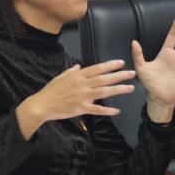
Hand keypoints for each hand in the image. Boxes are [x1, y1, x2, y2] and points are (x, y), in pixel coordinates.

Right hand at [16, 60, 135, 139]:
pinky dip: (107, 111)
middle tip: (132, 73)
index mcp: (78, 75)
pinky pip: (96, 110)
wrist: (42, 104)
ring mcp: (82, 96)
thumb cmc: (51, 90)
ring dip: (118, 90)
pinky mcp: (81, 108)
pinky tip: (117, 111)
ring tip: (130, 88)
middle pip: (104, 78)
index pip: (97, 68)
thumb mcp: (61, 76)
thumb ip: (71, 71)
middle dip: (119, 75)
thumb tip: (78, 66)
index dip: (110, 65)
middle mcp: (82, 84)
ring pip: (104, 92)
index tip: (121, 63)